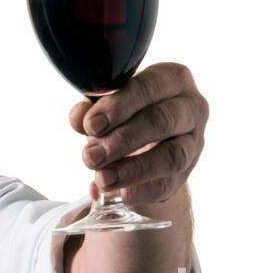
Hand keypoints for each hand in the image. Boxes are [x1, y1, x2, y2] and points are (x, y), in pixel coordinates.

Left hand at [71, 62, 207, 205]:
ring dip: (133, 169)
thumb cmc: (127, 115)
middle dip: (123, 140)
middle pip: (162, 121)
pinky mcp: (185, 174)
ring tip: (102, 177)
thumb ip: (92, 110)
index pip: (150, 87)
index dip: (119, 106)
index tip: (91, 124)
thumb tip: (79, 117)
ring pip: (171, 156)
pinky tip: (121, 194)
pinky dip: (142, 191)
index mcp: (173, 79)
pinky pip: (168, 185)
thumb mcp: (108, 107)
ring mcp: (193, 143)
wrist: (144, 147)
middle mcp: (191, 108)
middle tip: (92, 155)